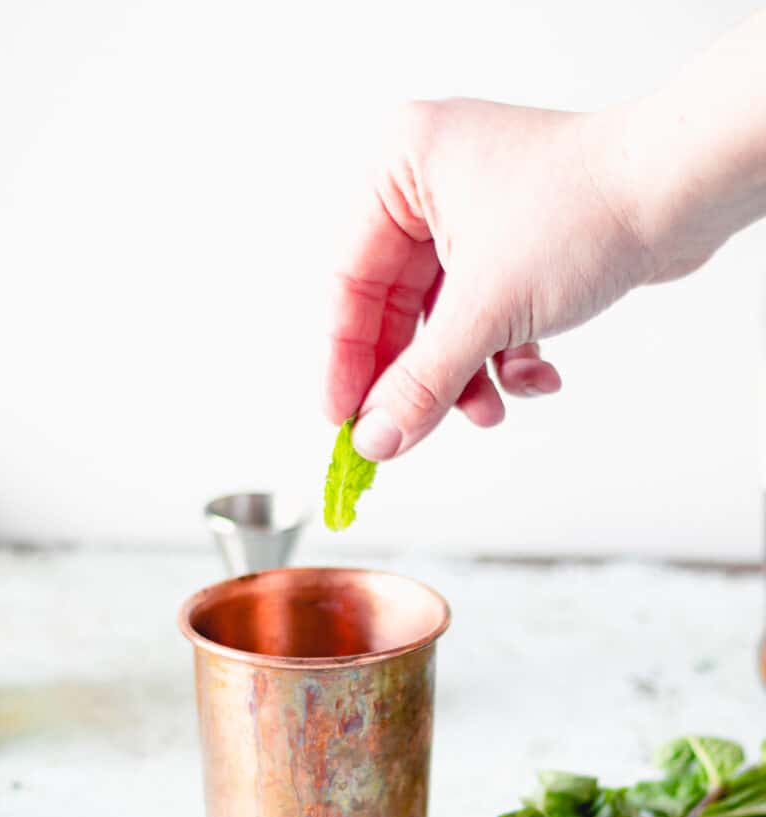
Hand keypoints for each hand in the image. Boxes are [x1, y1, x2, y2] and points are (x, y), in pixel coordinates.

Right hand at [323, 98, 653, 460]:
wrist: (683, 192)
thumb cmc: (586, 209)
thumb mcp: (485, 310)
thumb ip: (422, 383)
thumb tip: (376, 439)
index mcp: (400, 167)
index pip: (348, 281)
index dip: (345, 360)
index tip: (343, 420)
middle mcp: (432, 186)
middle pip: (397, 309)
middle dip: (418, 377)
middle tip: (405, 434)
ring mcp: (477, 215)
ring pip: (446, 320)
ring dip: (466, 376)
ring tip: (489, 412)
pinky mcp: (518, 246)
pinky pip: (489, 315)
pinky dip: (507, 355)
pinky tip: (537, 377)